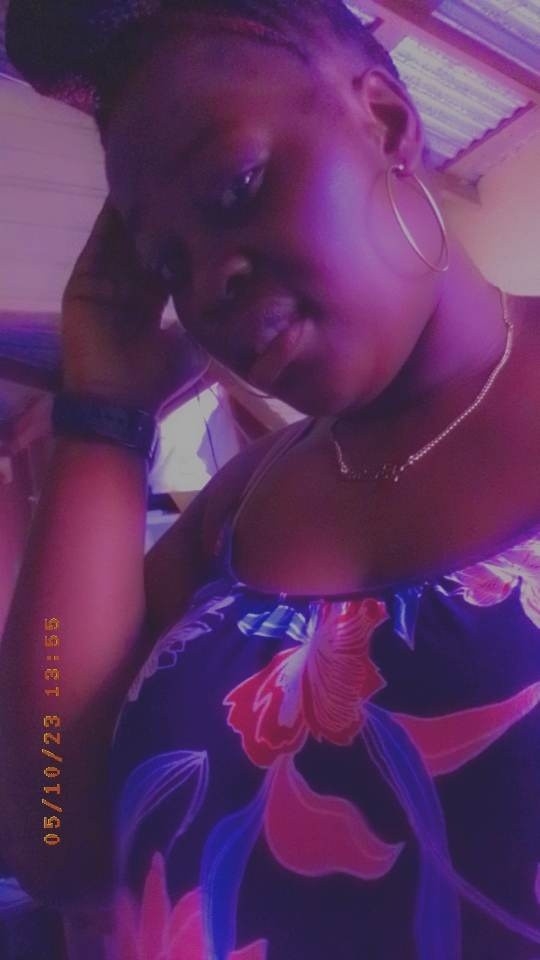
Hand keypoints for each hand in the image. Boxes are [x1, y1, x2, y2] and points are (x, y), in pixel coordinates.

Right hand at [60, 195, 208, 415]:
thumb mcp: (196, 347)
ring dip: (140, 210)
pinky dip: (112, 220)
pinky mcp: (83, 283)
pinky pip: (99, 244)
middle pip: (147, 243)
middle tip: (186, 179)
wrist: (120, 406)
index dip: (189, 236)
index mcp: (153, 303)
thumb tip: (241, 301)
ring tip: (160, 173)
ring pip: (123, 238)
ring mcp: (104, 283)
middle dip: (165, 215)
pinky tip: (130, 193)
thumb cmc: (159, 383)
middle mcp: (128, 288)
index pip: (172, 259)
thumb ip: (209, 321)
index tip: (210, 208)